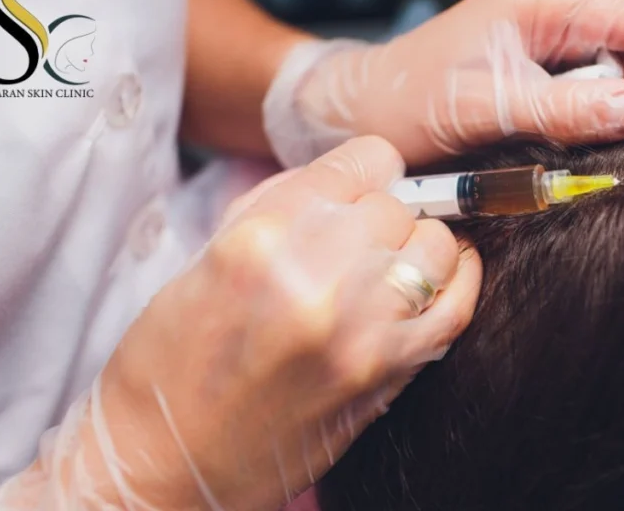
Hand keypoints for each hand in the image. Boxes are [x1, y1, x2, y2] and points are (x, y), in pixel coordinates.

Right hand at [0, 136, 481, 510]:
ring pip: (433, 247)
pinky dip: (457, 282)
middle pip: (397, 206)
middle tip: (355, 242)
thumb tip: (355, 177)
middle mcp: (316, 279)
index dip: (364, 171)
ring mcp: (359, 330)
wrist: (166, 463)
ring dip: (414, 249)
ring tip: (386, 266)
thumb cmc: (171, 362)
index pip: (364, 160)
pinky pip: (456, 307)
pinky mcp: (386, 374)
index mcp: (260, 240)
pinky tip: (441, 277)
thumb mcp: (205, 259)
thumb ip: (282, 208)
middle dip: (380, 216)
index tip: (359, 187)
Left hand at [283, 0, 623, 165]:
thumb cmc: (406, 104)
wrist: (359, 114)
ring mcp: (545, 38)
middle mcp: (549, 10)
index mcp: (539, 2)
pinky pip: (596, 87)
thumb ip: (574, 109)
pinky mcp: (540, 67)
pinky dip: (612, 115)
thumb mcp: (491, 109)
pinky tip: (617, 142)